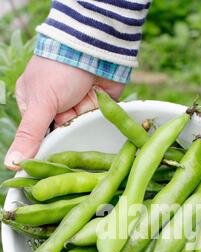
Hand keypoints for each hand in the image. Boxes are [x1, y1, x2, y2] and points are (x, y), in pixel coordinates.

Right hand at [4, 56, 123, 169]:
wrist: (93, 46)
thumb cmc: (59, 69)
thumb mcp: (41, 103)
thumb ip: (29, 135)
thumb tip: (11, 164)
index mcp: (34, 106)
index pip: (41, 137)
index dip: (50, 141)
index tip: (57, 141)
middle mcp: (55, 108)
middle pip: (64, 134)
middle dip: (70, 123)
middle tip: (71, 108)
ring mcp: (77, 105)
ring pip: (81, 127)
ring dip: (84, 113)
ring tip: (84, 94)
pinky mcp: (97, 105)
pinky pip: (97, 120)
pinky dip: (97, 109)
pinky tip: (96, 95)